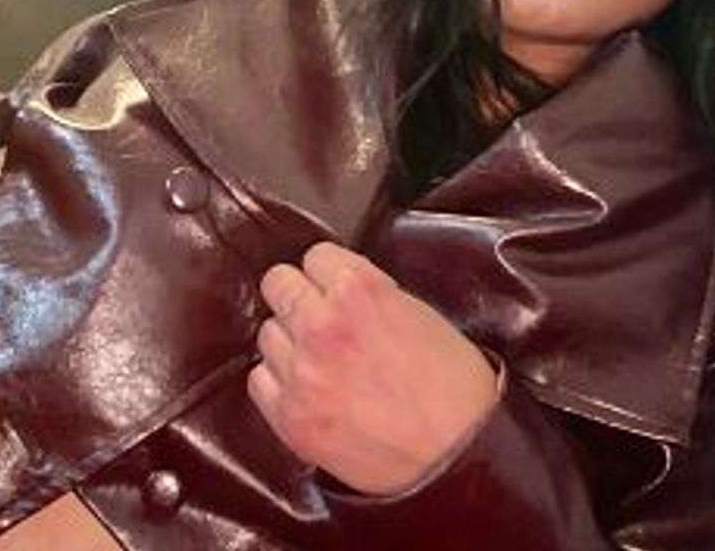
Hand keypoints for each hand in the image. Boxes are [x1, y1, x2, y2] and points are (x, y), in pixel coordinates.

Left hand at [248, 242, 497, 495]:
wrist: (455, 459)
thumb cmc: (455, 391)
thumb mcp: (423, 316)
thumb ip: (374, 294)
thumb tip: (343, 290)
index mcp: (360, 291)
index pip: (316, 256)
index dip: (330, 272)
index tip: (336, 285)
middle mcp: (322, 325)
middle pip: (279, 284)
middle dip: (300, 295)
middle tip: (318, 313)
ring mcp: (301, 372)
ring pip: (267, 333)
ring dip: (290, 341)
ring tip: (320, 359)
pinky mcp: (290, 415)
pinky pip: (259, 380)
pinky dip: (279, 381)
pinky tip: (307, 388)